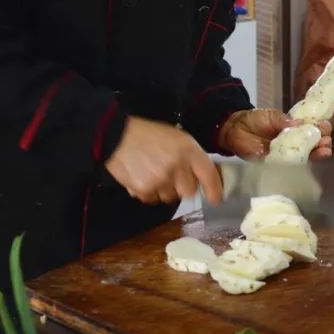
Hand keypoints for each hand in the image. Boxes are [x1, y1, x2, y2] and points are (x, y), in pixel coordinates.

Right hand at [105, 117, 222, 205]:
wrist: (117, 136)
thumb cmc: (148, 134)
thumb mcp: (176, 137)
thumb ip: (191, 156)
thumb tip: (202, 176)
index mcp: (188, 149)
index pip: (209, 175)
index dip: (214, 189)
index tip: (215, 198)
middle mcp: (177, 165)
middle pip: (189, 191)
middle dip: (183, 187)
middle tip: (172, 176)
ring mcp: (161, 179)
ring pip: (170, 197)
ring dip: (165, 189)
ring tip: (152, 173)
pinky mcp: (145, 190)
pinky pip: (153, 199)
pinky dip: (149, 192)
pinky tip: (142, 177)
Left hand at [218, 109, 332, 159]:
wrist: (234, 129)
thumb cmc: (253, 119)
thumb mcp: (270, 116)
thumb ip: (283, 120)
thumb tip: (300, 123)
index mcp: (293, 128)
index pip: (311, 129)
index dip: (320, 129)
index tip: (326, 127)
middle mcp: (292, 142)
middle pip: (312, 144)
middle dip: (322, 143)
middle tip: (327, 141)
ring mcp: (285, 154)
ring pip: (305, 156)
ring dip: (316, 154)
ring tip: (324, 151)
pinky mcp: (276, 164)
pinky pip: (290, 166)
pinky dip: (300, 165)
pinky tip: (308, 162)